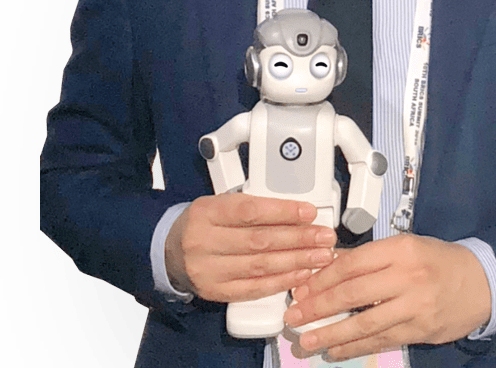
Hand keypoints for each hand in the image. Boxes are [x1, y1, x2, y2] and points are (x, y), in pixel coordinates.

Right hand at [165, 193, 337, 302]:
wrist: (171, 252)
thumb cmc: (205, 223)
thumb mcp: (221, 203)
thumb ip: (253, 206)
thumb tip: (297, 212)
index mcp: (207, 211)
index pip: (249, 210)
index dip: (282, 212)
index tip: (309, 212)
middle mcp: (204, 241)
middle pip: (259, 240)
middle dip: (298, 239)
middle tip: (324, 236)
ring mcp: (209, 270)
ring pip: (260, 266)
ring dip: (296, 261)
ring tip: (320, 256)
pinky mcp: (216, 292)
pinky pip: (254, 288)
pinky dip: (282, 282)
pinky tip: (301, 274)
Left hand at [282, 233, 491, 361]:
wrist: (481, 282)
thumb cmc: (438, 260)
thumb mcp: (405, 246)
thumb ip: (368, 256)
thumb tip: (327, 262)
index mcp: (401, 248)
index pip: (353, 263)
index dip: (323, 277)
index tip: (301, 287)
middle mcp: (408, 276)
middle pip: (354, 293)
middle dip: (319, 306)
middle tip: (294, 315)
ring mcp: (415, 306)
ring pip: (365, 323)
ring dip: (331, 333)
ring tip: (307, 340)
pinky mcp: (420, 331)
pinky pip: (381, 340)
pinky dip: (355, 347)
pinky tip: (335, 350)